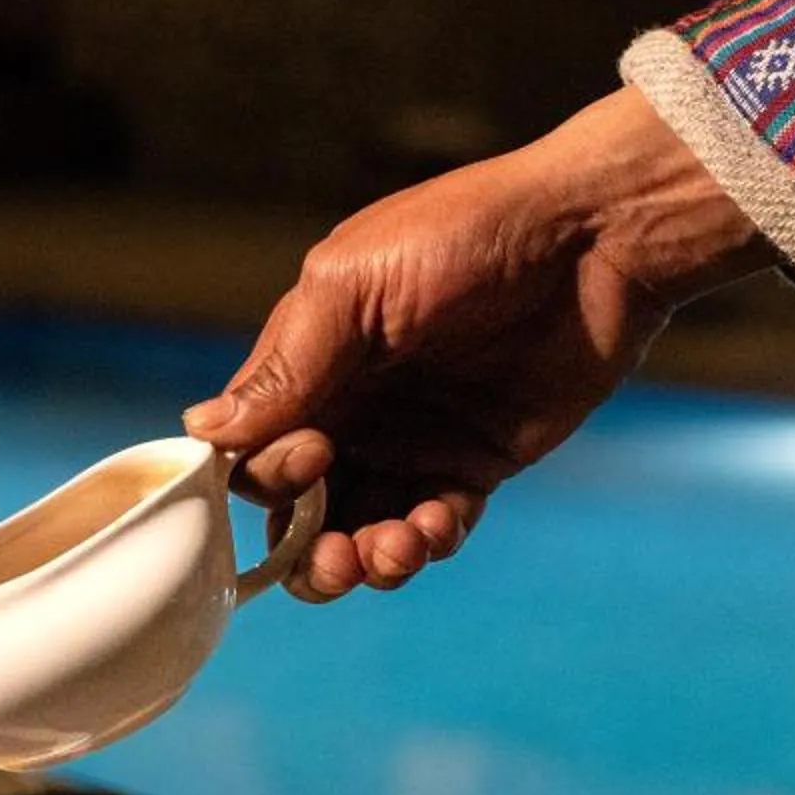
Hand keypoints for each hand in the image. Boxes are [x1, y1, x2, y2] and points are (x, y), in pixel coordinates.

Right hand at [183, 88, 772, 598]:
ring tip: (395, 549)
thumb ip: (286, 366)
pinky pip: (433, 526)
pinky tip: (435, 527)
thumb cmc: (463, 235)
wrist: (592, 237)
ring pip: (359, 530)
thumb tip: (203, 431)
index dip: (266, 474)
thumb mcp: (354, 286)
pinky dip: (425, 542)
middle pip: (296, 510)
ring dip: (363, 559)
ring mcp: (412, 440)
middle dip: (304, 547)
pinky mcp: (476, 463)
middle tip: (337, 552)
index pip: (252, 449)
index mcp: (306, 363)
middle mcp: (350, 409)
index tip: (314, 452)